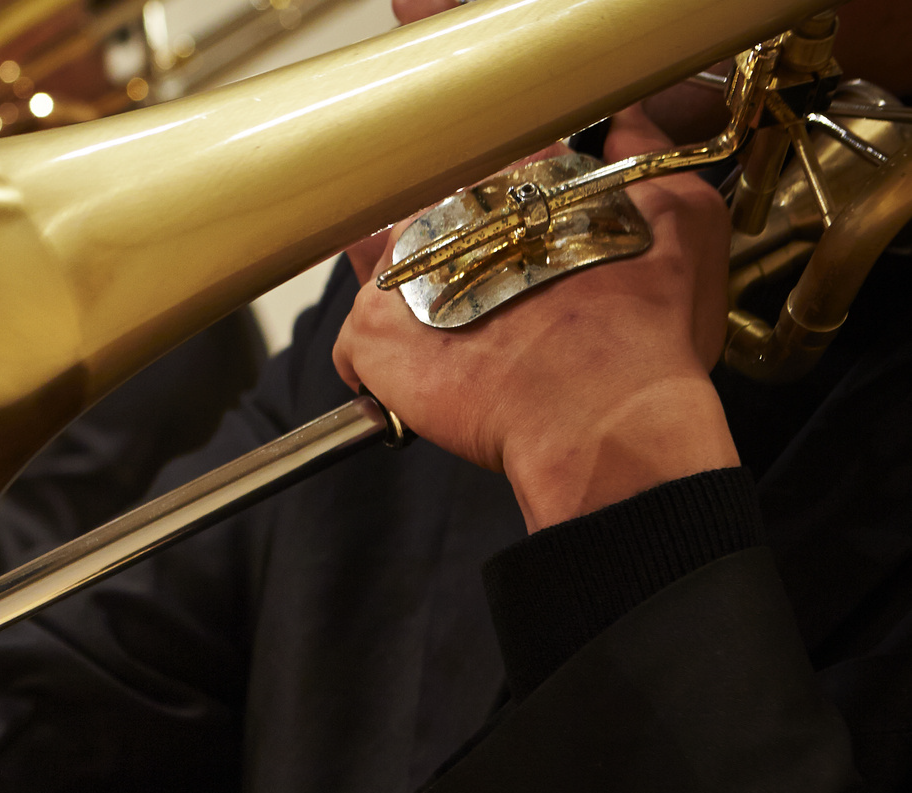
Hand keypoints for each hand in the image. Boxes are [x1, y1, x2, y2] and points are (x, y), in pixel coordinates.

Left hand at [333, 106, 737, 531]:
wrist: (606, 420)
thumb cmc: (648, 340)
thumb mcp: (685, 222)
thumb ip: (651, 157)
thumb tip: (627, 122)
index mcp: (529, 177)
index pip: (495, 166)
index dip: (504, 205)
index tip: (518, 240)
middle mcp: (460, 212)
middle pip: (438, 214)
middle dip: (458, 249)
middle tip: (492, 298)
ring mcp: (408, 269)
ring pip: (394, 268)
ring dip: (416, 298)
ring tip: (458, 336)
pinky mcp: (375, 330)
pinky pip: (357, 338)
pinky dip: (381, 361)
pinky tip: (423, 377)